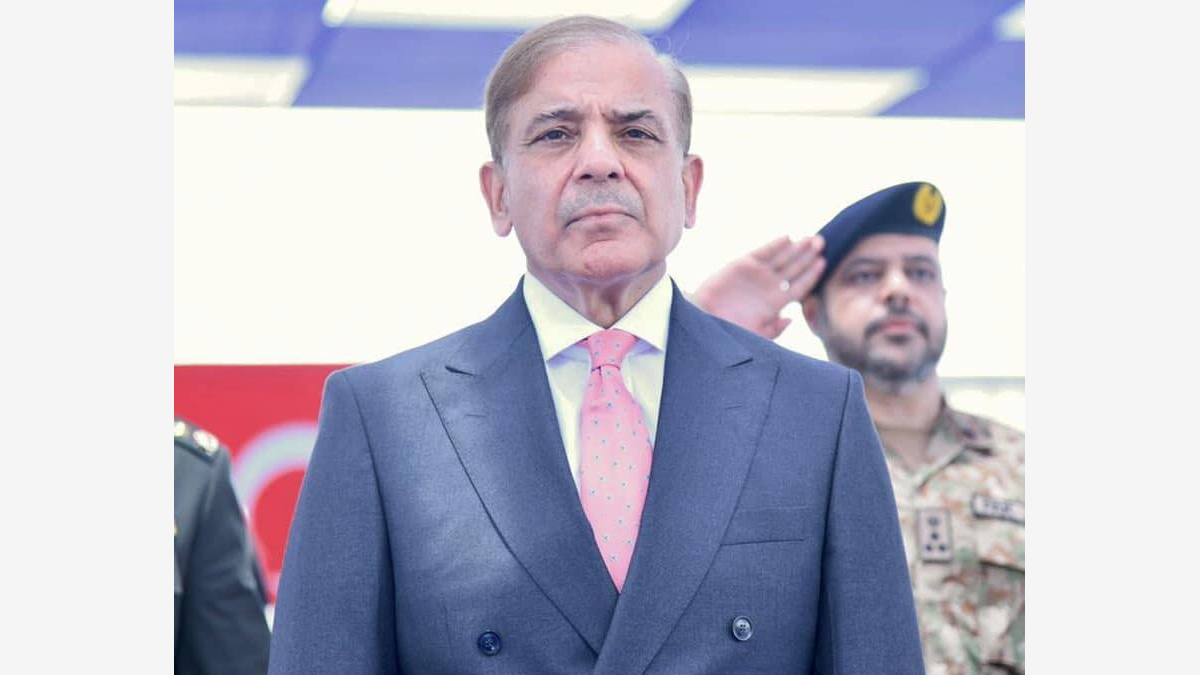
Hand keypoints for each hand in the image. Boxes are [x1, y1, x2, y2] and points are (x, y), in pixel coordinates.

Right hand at [691, 235, 824, 338]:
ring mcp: (757, 274)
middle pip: (795, 268)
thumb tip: (790, 319)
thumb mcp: (755, 336)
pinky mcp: (743, 264)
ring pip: (782, 258)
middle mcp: (769, 286)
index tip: (824, 264)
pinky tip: (788, 239)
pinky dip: (774, 245)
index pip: (799, 286)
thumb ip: (774, 330)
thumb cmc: (729, 330)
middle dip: (808, 255)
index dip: (812, 274)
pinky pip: (762, 253)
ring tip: (811, 239)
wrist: (703, 320)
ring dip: (797, 248)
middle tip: (822, 242)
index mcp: (776, 302)